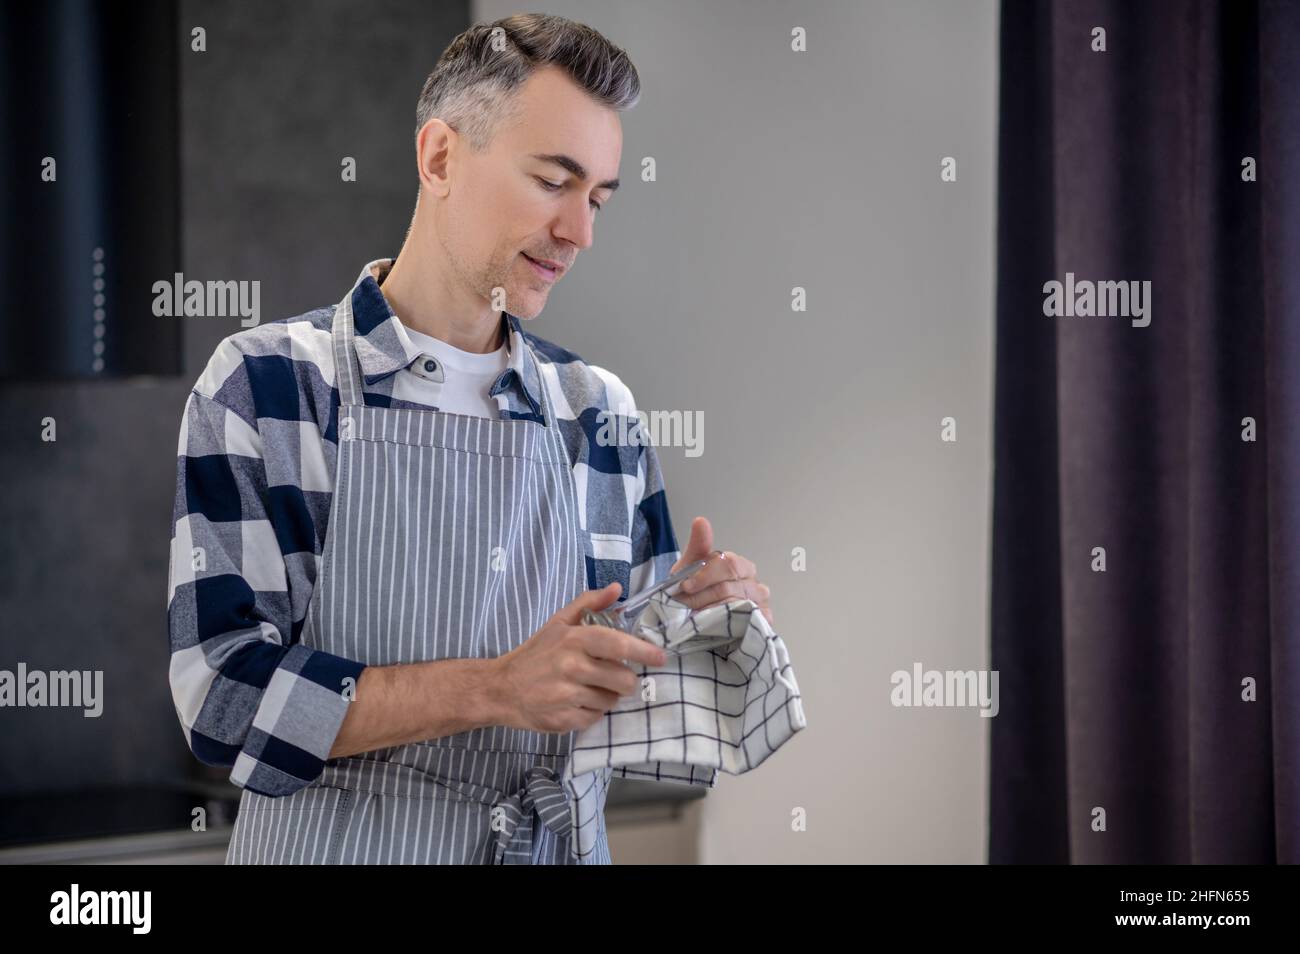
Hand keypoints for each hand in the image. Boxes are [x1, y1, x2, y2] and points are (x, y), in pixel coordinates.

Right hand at [490, 582, 667, 733]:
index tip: (660, 657)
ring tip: (588, 688)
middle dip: (624, 680)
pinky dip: (591, 712)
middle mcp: (572, 667)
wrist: (501, 688)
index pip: (618, 644)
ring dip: (607, 696)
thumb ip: (589, 604)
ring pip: (611, 701)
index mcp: (574, 640)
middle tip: (611, 676)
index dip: (644, 651)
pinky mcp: (563, 720)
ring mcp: (567, 696)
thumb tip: (617, 588)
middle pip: (623, 679)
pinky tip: (576, 702)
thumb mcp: (558, 623)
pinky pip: (595, 718)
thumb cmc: (535, 654)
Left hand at [670, 516, 773, 625]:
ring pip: (735, 605)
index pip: (730, 564)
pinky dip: (725, 624)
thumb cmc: (695, 592)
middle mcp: (756, 585)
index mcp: (742, 567)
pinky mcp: (761, 626)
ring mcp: (760, 607)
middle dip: (703, 594)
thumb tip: (701, 521)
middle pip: (731, 585)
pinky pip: (746, 623)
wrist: (693, 620)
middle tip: (685, 603)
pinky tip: (711, 625)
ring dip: (709, 610)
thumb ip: (698, 545)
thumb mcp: (691, 568)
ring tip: (693, 615)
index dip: (706, 574)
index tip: (686, 585)